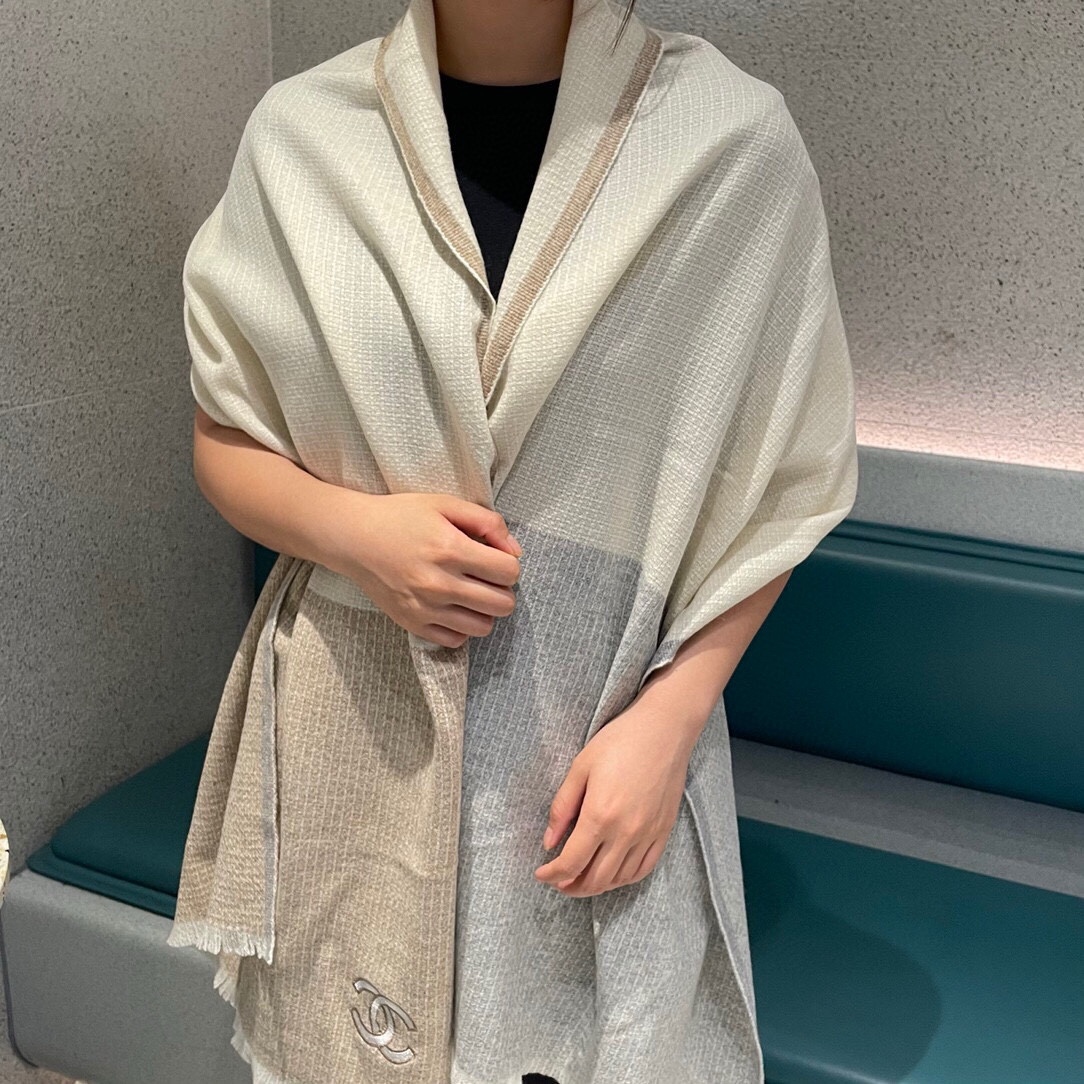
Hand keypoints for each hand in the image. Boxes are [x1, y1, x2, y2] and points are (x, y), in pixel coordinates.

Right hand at [322, 490, 522, 648]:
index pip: (509, 572)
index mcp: (450, 549)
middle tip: (485, 577)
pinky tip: (452, 606)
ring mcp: (425, 608)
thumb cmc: (401, 516)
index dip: (509, 564)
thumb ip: (487, 522)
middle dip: (503, 590)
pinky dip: (461, 626)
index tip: (495, 558)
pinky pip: (456, 640)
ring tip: (470, 593)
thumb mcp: (445, 504)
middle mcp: (439, 583)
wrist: (353, 538)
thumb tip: (515, 551)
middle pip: (503, 604)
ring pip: (483, 627)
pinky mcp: (412, 624)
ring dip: (484, 611)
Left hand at [533, 698, 695, 897]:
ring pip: (619, 879)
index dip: (552, 875)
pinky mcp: (664, 831)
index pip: (571, 863)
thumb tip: (549, 842)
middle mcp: (625, 832)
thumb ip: (562, 807)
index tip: (541, 874)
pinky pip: (643, 869)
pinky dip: (624, 879)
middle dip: (571, 886)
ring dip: (596, 886)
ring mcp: (648, 835)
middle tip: (558, 881)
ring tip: (581, 880)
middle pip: (595, 879)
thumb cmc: (619, 741)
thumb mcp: (580, 767)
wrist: (664, 729)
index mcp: (599, 815)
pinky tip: (612, 874)